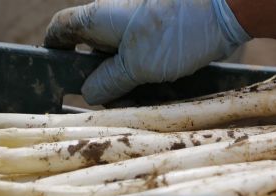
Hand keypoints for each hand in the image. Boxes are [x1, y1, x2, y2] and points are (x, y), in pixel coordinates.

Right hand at [44, 0, 250, 104]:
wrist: (223, 12)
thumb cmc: (175, 32)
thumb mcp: (135, 66)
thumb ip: (108, 81)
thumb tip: (88, 92)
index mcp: (98, 18)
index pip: (61, 29)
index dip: (53, 49)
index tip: (52, 73)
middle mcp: (115, 21)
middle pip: (91, 51)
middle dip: (95, 79)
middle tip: (104, 104)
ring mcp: (138, 29)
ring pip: (118, 60)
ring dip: (122, 84)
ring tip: (132, 104)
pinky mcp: (160, 38)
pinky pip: (141, 61)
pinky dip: (142, 79)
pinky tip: (152, 95)